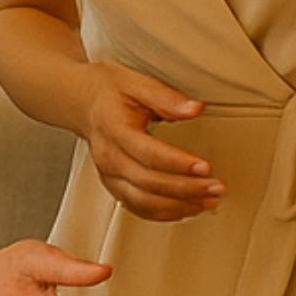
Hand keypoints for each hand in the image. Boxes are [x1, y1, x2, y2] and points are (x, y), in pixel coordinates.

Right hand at [82, 60, 221, 220]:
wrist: (79, 101)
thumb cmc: (107, 89)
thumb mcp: (135, 81)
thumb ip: (165, 97)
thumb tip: (194, 109)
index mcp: (113, 128)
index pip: (148, 153)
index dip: (178, 164)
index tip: (206, 167)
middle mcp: (108, 156)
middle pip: (148, 183)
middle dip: (186, 189)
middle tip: (216, 187)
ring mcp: (108, 174)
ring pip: (143, 202)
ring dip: (179, 206)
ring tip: (208, 201)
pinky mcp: (112, 185)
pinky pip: (138, 207)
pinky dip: (164, 213)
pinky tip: (186, 208)